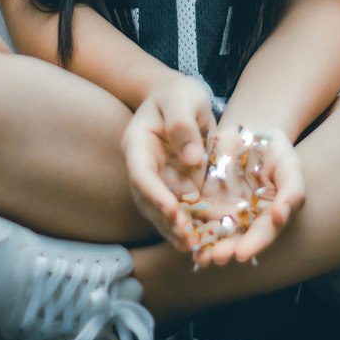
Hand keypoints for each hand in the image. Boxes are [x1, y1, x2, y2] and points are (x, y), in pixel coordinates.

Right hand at [121, 78, 214, 250]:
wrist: (180, 97)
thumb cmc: (179, 93)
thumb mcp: (183, 98)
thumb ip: (184, 125)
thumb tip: (192, 160)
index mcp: (137, 143)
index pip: (141, 174)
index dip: (154, 194)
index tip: (173, 210)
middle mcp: (143, 165)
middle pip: (148, 199)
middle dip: (165, 220)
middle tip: (187, 238)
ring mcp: (157, 177)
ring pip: (160, 210)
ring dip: (175, 228)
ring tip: (194, 246)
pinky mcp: (172, 185)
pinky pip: (177, 208)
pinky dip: (187, 223)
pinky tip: (202, 238)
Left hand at [187, 125, 305, 268]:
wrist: (247, 134)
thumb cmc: (275, 151)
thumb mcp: (289, 166)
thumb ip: (292, 192)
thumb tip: (280, 217)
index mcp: (267, 216)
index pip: (262, 234)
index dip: (253, 245)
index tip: (241, 254)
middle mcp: (243, 220)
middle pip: (235, 240)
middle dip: (225, 250)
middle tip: (217, 257)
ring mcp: (221, 211)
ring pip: (212, 234)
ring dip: (206, 247)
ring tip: (199, 256)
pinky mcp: (201, 200)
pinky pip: (193, 215)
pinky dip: (187, 226)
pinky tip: (182, 233)